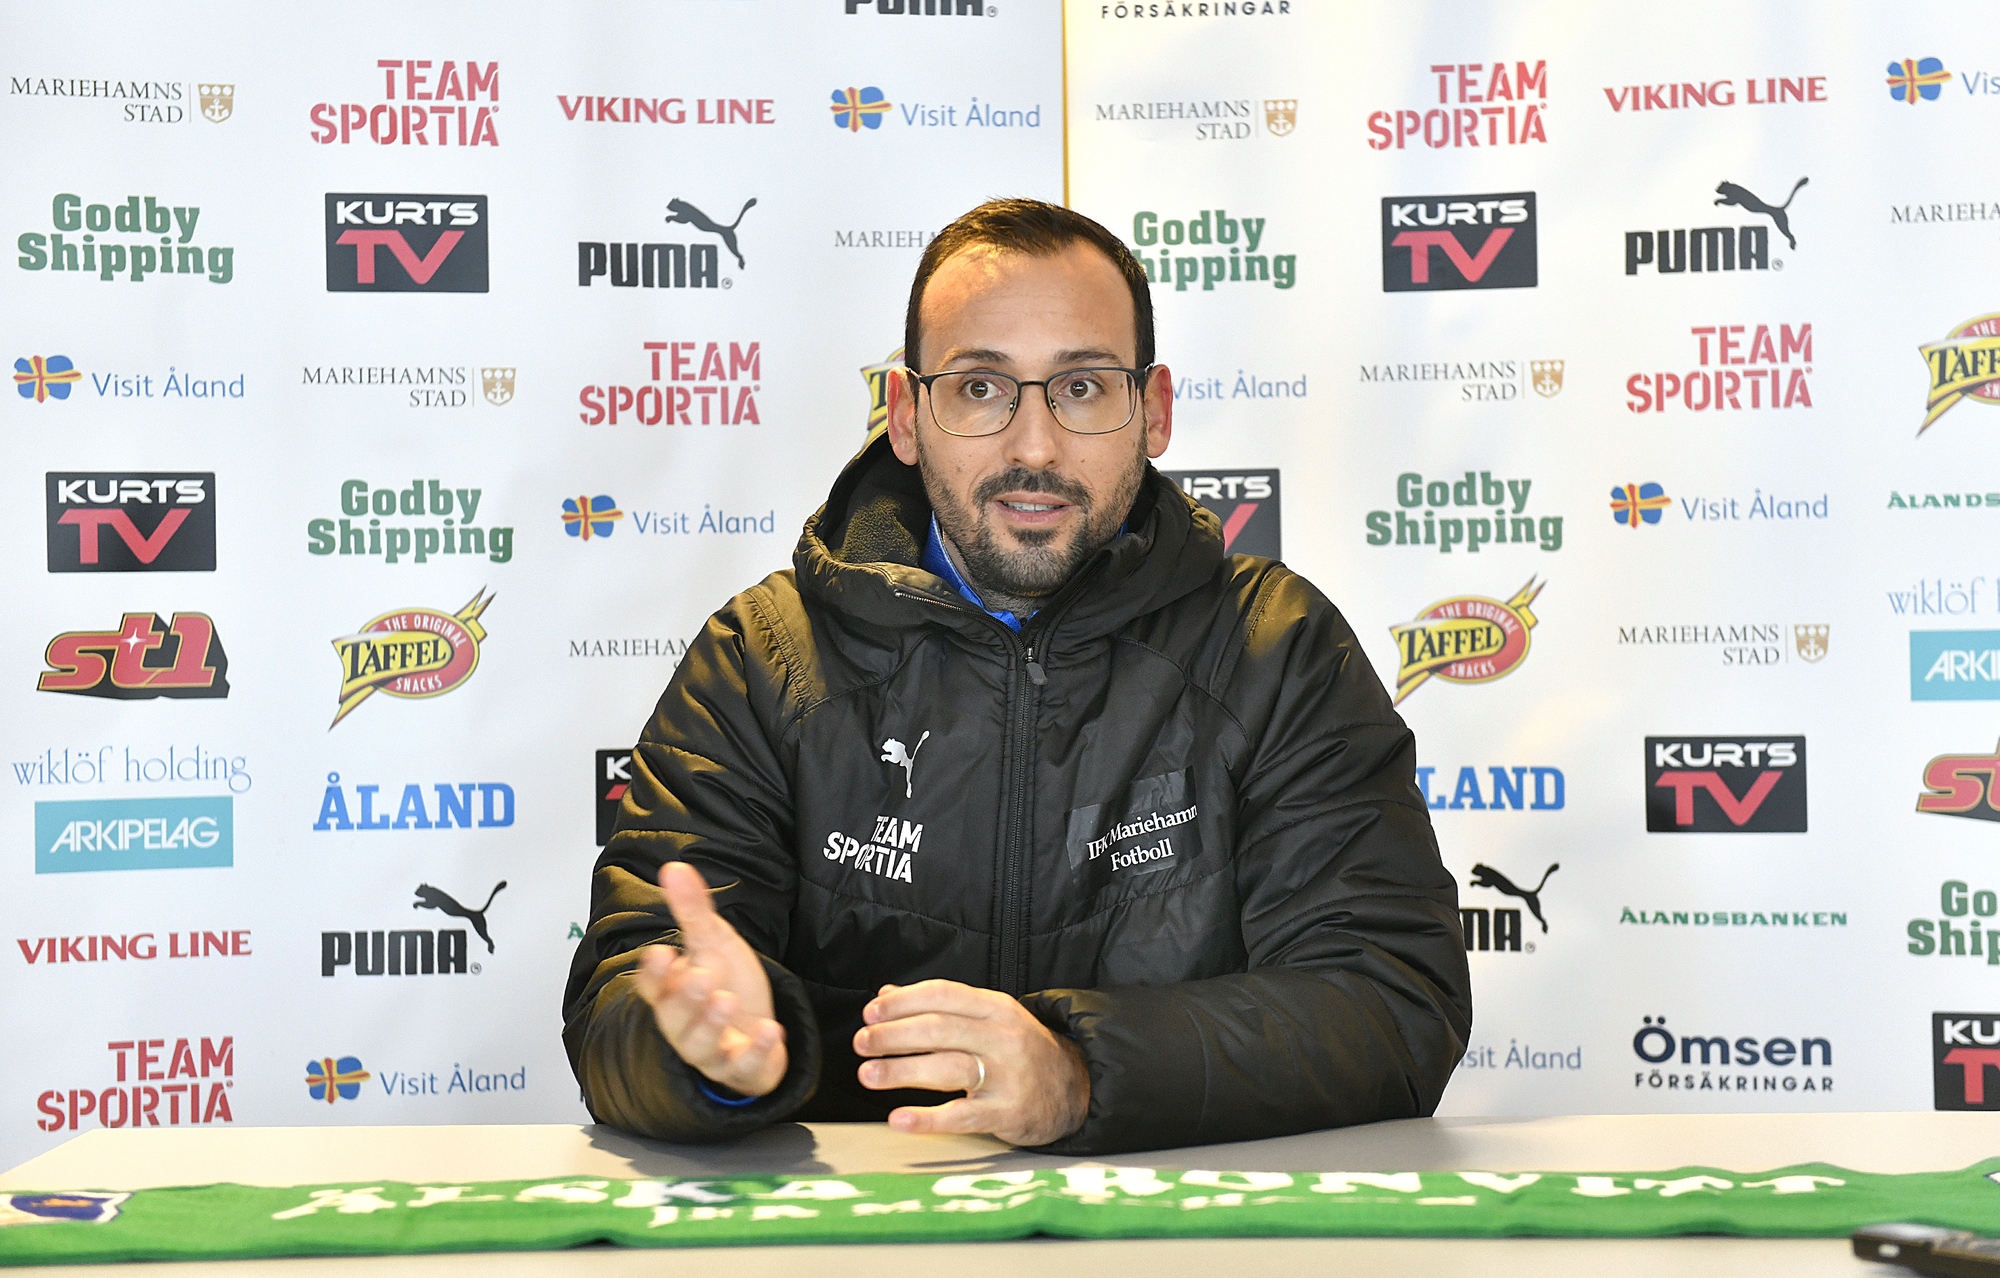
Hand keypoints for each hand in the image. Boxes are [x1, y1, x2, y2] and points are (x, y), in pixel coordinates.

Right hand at [631, 862, 786, 1097]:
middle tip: (700, 978)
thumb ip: (692, 910)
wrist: (757, 1024)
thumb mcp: (712, 942)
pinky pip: (744, 1067)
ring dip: (712, 1024)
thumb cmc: (728, 982)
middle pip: (674, 1018)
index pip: (652, 987)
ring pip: (701, 1046)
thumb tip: (673, 867)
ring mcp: (713, 1050)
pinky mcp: (742, 1068)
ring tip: (726, 1000)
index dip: (654, 974)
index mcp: (672, 992)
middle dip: (685, 999)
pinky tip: (770, 1031)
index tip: (661, 954)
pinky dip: (756, 1051)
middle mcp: (686, 1025)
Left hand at [852, 979, 1088, 1145]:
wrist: (1077, 1088)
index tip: (870, 1013)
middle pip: (939, 1029)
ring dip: (901, 1071)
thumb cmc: (1021, 1051)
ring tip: (868, 1075)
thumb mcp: (989, 1019)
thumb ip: (940, 1006)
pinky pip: (962, 1115)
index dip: (902, 1003)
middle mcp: (1002, 1037)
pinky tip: (899, 1119)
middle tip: (862, 1043)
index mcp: (995, 1008)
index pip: (943, 995)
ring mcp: (1007, 1075)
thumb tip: (886, 995)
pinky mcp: (1008, 1113)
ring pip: (947, 1067)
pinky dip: (928, 1118)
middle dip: (893, 1035)